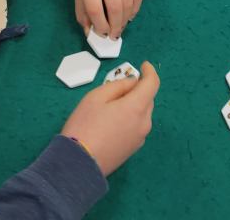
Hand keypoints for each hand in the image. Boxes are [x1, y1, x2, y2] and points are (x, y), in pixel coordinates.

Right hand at [61, 61, 159, 175]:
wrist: (77, 165)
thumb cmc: (84, 126)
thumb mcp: (96, 97)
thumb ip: (118, 85)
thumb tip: (133, 82)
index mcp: (137, 107)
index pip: (152, 84)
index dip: (149, 71)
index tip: (143, 65)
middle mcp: (144, 123)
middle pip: (147, 99)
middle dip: (138, 90)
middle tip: (118, 88)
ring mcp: (140, 138)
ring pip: (142, 114)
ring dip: (134, 105)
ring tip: (111, 108)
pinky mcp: (133, 150)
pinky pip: (136, 127)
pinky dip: (130, 119)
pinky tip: (112, 124)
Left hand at [75, 0, 143, 38]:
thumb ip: (83, 11)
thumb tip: (90, 32)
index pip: (95, 8)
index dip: (100, 25)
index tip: (102, 33)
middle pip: (115, 7)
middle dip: (115, 26)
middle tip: (114, 35)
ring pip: (129, 4)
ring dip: (126, 20)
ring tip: (121, 26)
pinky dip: (135, 10)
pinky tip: (129, 15)